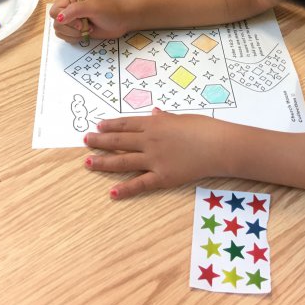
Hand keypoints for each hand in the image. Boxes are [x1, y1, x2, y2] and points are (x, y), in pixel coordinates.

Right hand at [51, 0, 129, 41]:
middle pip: (56, 22)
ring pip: (59, 31)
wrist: (121, 20)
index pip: (54, 11)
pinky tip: (85, 34)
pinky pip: (65, 37)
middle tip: (85, 25)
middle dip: (71, 28)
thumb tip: (59, 19)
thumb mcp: (93, 7)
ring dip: (73, 34)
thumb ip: (75, 10)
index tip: (81, 21)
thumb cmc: (109, 10)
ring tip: (87, 29)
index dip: (65, 19)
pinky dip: (74, 38)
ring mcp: (71, 19)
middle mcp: (68, 7)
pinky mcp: (75, 29)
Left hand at [84, 109, 226, 198]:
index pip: (126, 124)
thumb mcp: (183, 117)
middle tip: (85, 140)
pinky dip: (125, 189)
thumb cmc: (204, 128)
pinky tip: (112, 192)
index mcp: (155, 124)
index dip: (110, 125)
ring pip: (123, 160)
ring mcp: (154, 159)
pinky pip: (140, 184)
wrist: (218, 145)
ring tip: (87, 162)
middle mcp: (149, 140)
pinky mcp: (162, 177)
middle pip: (119, 140)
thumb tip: (155, 112)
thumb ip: (166, 117)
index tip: (98, 126)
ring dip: (103, 162)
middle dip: (100, 141)